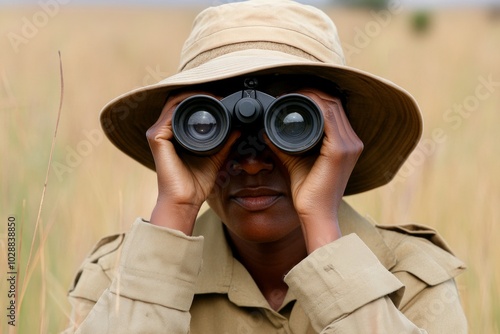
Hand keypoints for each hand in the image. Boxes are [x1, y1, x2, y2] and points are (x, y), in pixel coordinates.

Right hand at [146, 92, 238, 233]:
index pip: (184, 107)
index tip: (222, 98)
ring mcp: (158, 133)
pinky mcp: (157, 138)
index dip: (202, 98)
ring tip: (214, 96)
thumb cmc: (196, 183)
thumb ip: (226, 142)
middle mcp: (163, 131)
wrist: (185, 200)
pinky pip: (170, 114)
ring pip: (174, 103)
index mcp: (173, 134)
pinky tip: (201, 106)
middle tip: (220, 94)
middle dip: (199, 93)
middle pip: (178, 101)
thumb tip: (238, 128)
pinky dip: (186, 106)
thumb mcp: (216, 157)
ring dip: (194, 96)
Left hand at [268, 89, 363, 251]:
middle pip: (334, 104)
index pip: (334, 109)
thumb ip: (284, 145)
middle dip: (312, 93)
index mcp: (346, 144)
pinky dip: (314, 107)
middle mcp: (352, 142)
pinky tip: (299, 104)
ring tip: (291, 96)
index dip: (315, 97)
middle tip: (289, 92)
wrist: (315, 215)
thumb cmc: (308, 193)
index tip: (293, 95)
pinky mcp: (340, 151)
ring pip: (332, 107)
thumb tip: (266, 130)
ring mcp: (349, 145)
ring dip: (312, 97)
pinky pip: (329, 118)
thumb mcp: (296, 161)